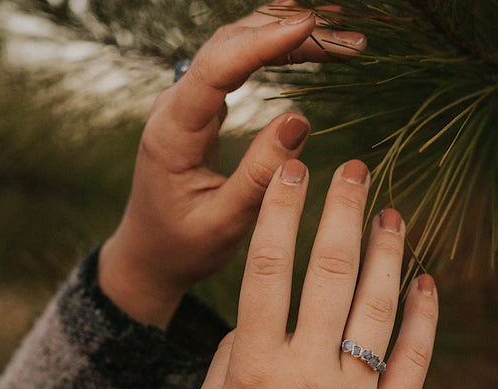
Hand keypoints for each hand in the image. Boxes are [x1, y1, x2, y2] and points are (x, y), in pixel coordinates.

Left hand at [98, 2, 366, 327]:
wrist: (149, 254)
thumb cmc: (183, 245)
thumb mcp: (226, 222)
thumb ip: (260, 174)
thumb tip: (300, 119)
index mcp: (173, 133)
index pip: (216, 68)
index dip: (263, 42)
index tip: (312, 26)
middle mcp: (174, 107)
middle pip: (229, 45)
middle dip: (287, 31)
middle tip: (348, 37)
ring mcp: (186, 104)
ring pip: (234, 48)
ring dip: (284, 35)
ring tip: (339, 35)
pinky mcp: (200, 109)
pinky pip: (236, 65)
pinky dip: (272, 50)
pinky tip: (302, 42)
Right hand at [188, 159, 438, 388]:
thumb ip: (230, 356)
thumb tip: (261, 311)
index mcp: (254, 368)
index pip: (267, 269)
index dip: (281, 212)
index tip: (292, 171)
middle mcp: (306, 376)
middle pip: (330, 273)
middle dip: (342, 212)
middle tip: (354, 169)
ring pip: (378, 307)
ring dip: (387, 252)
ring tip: (392, 212)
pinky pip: (414, 359)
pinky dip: (424, 316)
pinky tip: (426, 279)